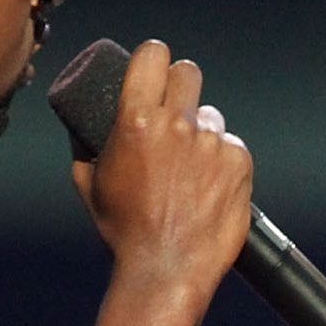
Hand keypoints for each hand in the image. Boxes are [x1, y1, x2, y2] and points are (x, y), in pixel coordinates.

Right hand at [70, 39, 251, 289]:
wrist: (166, 270)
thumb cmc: (124, 231)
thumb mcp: (89, 183)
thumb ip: (88, 145)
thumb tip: (85, 125)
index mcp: (136, 120)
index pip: (153, 54)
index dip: (154, 58)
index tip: (155, 66)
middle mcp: (177, 124)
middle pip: (188, 73)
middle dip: (180, 87)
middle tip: (175, 110)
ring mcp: (212, 143)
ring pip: (212, 116)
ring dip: (202, 133)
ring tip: (189, 169)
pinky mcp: (240, 162)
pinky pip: (232, 146)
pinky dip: (223, 161)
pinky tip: (209, 186)